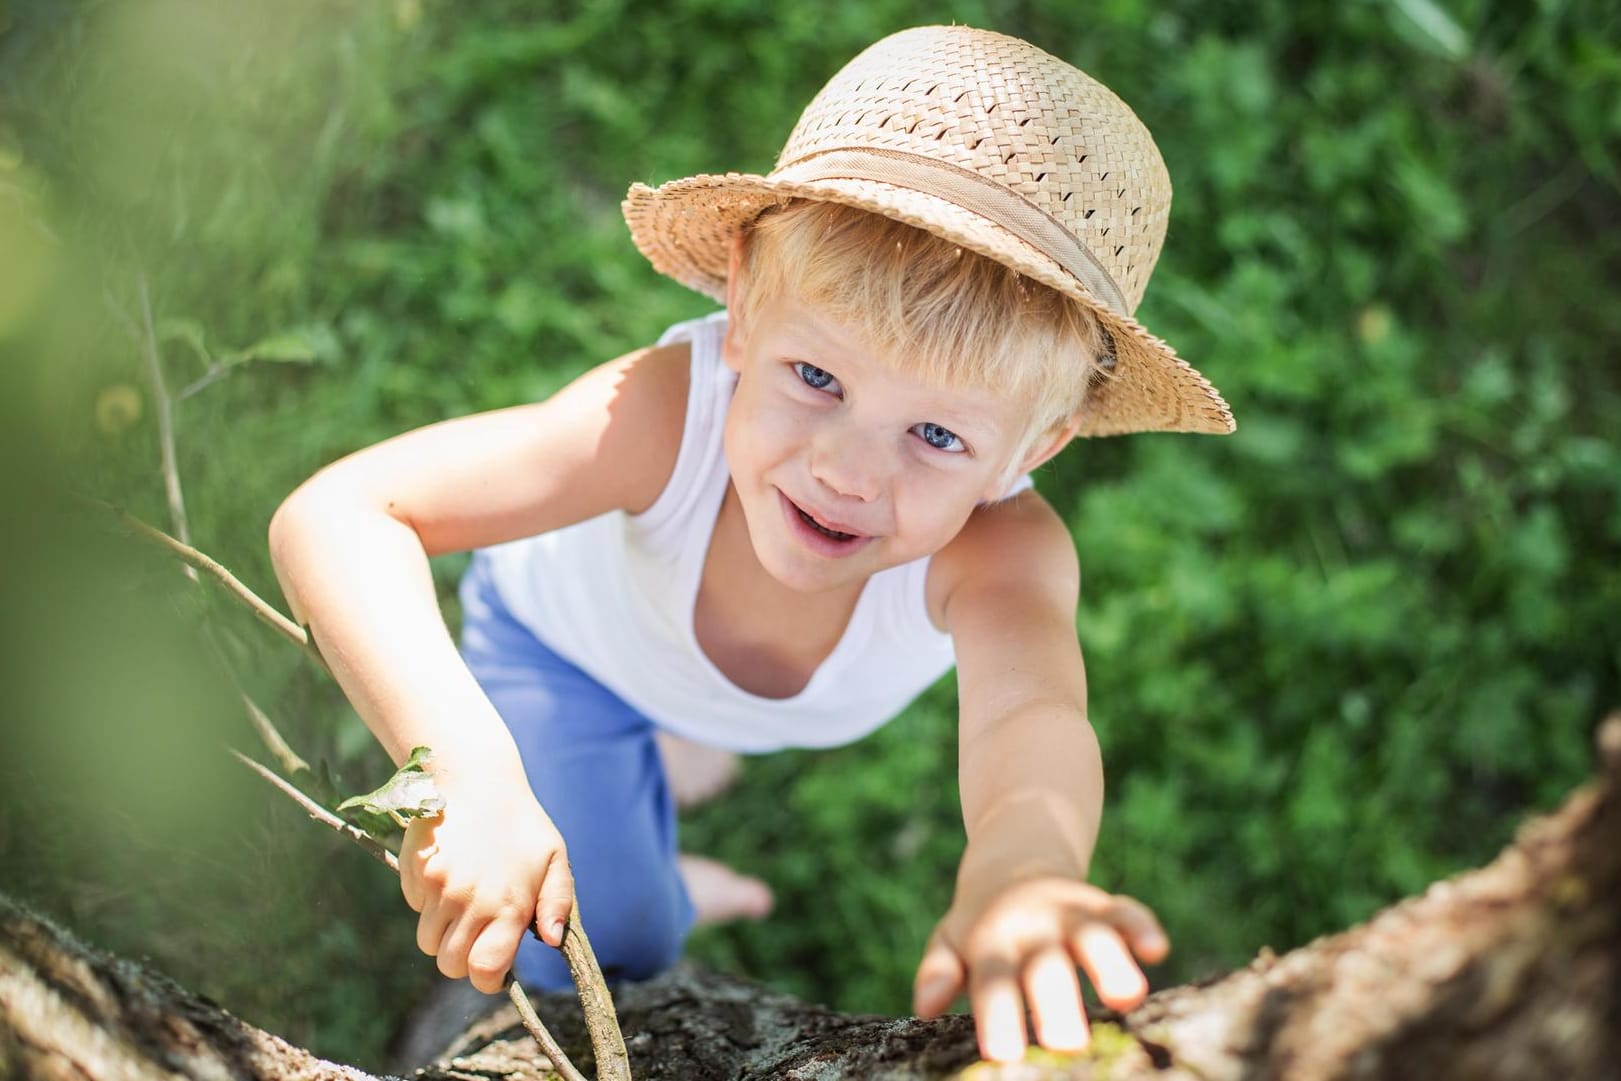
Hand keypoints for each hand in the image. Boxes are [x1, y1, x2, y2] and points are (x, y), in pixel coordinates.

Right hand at [398, 778, 573, 992]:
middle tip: (480, 933)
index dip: (488, 979)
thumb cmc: (522, 824)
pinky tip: (449, 874)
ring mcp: (437, 887)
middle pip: (450, 964)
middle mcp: (468, 900)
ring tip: (465, 901)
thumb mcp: (554, 858)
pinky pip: (415, 908)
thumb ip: (557, 903)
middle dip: (464, 958)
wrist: (476, 778)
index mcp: (507, 904)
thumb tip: (553, 940)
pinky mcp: (414, 872)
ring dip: (444, 933)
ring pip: (428, 941)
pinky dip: (428, 903)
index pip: (484, 970)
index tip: (493, 970)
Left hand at [912, 876, 1167, 1062]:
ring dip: (1109, 964)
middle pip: (1046, 968)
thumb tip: (925, 1005)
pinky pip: (1127, 912)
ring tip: (1126, 996)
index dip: (999, 1016)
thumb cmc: (980, 924)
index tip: (1003, 1053)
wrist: (1012, 858)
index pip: (992, 984)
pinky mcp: (1104, 906)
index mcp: (990, 944)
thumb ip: (939, 971)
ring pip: (1092, 936)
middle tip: (1066, 1044)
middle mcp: (1032, 928)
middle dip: (1057, 1004)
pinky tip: (1156, 949)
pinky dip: (1142, 927)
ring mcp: (1070, 915)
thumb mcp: (950, 940)